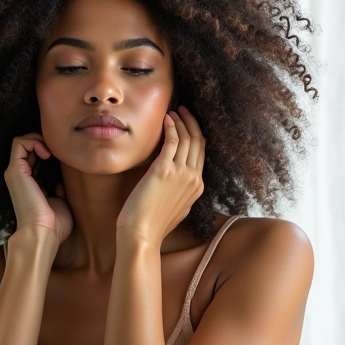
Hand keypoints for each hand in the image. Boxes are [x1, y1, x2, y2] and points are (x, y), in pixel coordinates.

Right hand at [4, 132, 73, 245]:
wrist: (43, 233)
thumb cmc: (54, 225)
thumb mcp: (60, 203)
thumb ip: (59, 192)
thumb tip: (61, 185)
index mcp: (29, 183)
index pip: (33, 156)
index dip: (47, 150)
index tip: (62, 157)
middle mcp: (19, 176)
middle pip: (26, 146)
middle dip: (44, 142)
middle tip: (58, 152)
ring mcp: (15, 172)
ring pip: (21, 141)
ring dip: (39, 139)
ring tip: (51, 151)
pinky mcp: (15, 170)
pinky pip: (19, 143)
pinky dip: (34, 141)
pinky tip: (47, 153)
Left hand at [115, 106, 205, 243]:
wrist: (142, 235)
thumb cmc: (152, 225)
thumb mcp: (176, 208)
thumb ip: (180, 192)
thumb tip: (175, 179)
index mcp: (198, 187)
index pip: (202, 153)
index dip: (196, 134)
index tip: (188, 122)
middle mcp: (194, 178)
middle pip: (198, 142)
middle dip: (192, 122)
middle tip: (183, 110)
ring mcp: (181, 174)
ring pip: (188, 139)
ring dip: (182, 121)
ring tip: (173, 111)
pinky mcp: (164, 170)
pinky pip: (172, 142)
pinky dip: (171, 127)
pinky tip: (166, 119)